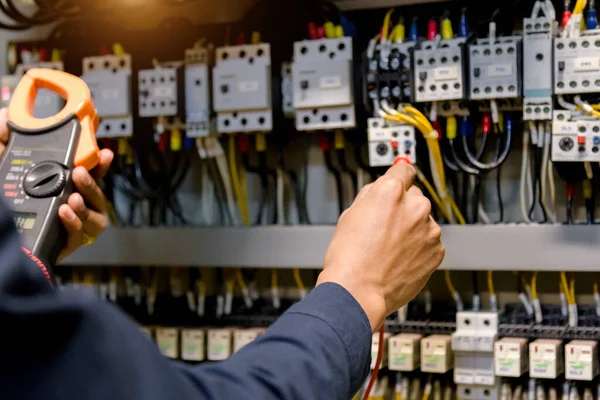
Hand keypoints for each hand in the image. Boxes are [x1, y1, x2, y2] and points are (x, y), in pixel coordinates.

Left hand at [0, 108, 113, 261]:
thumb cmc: (3, 201)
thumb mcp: (2, 165)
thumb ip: (2, 141)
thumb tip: (4, 116)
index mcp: (64, 188)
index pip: (92, 175)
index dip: (101, 164)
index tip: (104, 154)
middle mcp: (73, 207)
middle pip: (98, 196)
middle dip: (92, 184)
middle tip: (79, 174)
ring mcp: (72, 227)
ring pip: (96, 218)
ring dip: (87, 207)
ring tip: (72, 199)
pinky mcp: (65, 245)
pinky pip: (80, 236)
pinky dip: (75, 223)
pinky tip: (64, 213)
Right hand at [317, 163, 444, 331]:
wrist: (358, 291)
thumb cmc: (349, 258)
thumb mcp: (349, 215)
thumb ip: (371, 196)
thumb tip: (380, 191)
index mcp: (391, 191)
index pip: (403, 169)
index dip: (398, 177)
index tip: (400, 181)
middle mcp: (415, 206)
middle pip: (414, 197)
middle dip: (402, 208)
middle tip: (384, 227)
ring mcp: (429, 230)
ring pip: (422, 221)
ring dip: (411, 230)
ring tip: (390, 248)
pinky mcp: (437, 251)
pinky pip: (429, 242)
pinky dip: (418, 248)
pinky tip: (399, 259)